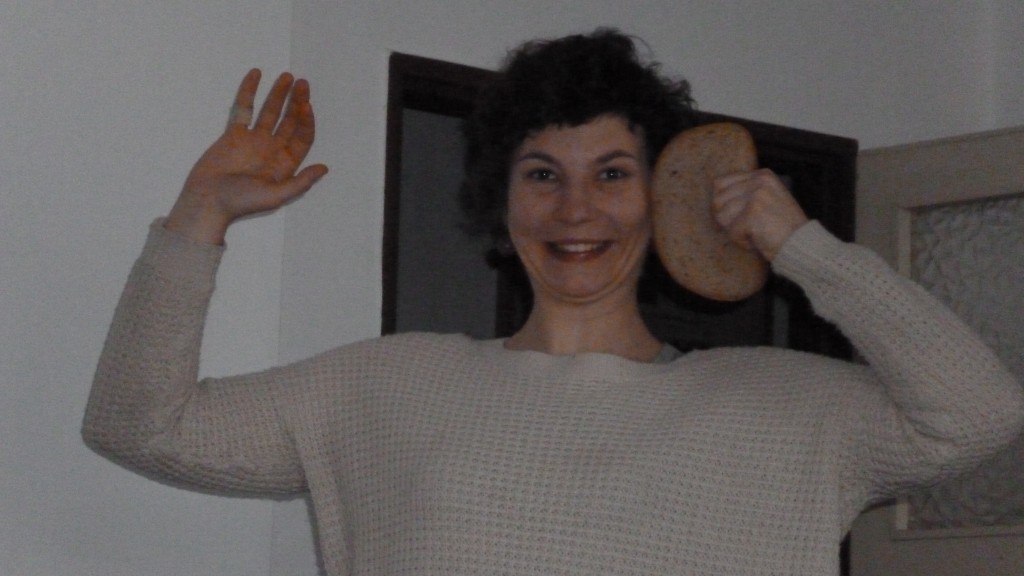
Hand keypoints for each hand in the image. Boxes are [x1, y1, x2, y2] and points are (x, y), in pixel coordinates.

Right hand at [165, 69, 328, 243]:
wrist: (207, 200)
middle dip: (296, 102)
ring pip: (269, 112)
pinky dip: (249, 91)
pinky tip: (256, 75)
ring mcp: (253, 140)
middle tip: (302, 83)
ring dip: (279, 94)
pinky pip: (244, 108)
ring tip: (287, 77)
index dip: (306, 121)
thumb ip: (301, 181)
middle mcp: (272, 149)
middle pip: (289, 121)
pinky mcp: (234, 134)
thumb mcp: (276, 196)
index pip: (301, 137)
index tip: (305, 105)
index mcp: (285, 164)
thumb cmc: (242, 202)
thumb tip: (324, 168)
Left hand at [711, 169, 808, 260]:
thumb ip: (744, 194)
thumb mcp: (766, 200)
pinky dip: (742, 242)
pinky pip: (732, 231)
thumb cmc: (782, 228)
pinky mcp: (753, 212)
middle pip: (718, 201)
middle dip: (728, 220)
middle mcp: (759, 181)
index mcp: (761, 175)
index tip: (736, 218)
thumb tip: (714, 200)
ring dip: (735, 231)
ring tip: (755, 234)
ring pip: (722, 216)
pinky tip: (759, 240)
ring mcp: (757, 195)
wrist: (802, 245)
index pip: (720, 184)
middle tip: (748, 228)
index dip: (722, 205)